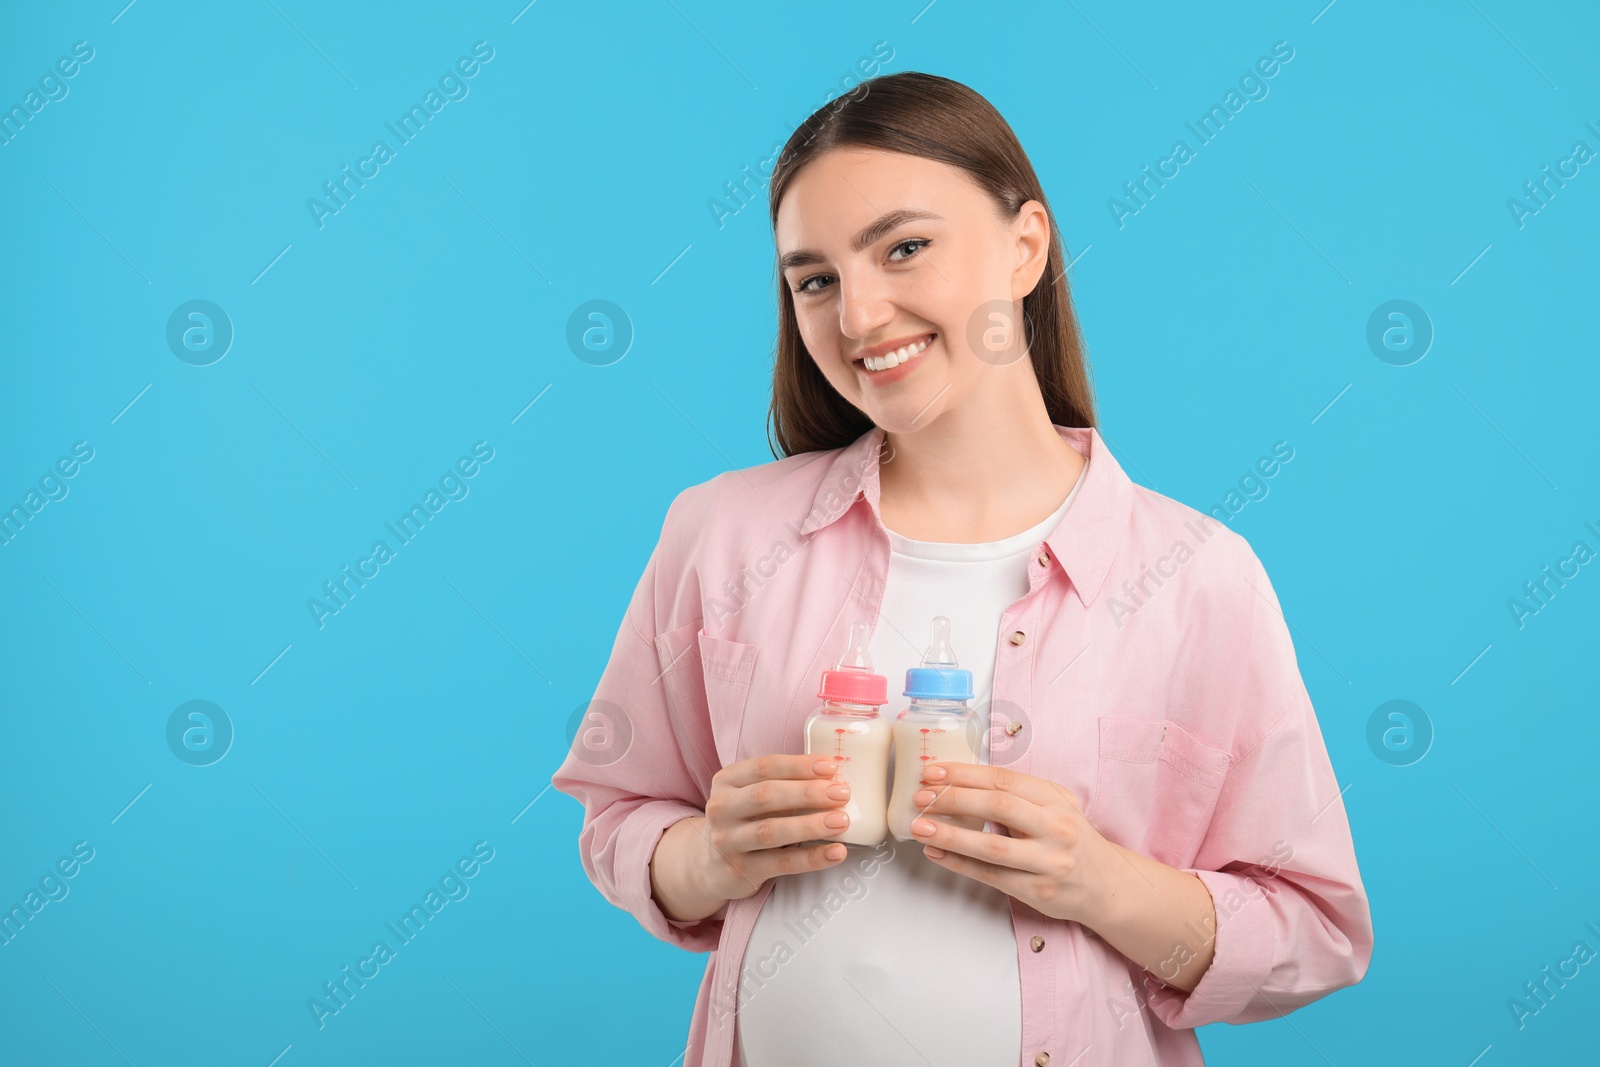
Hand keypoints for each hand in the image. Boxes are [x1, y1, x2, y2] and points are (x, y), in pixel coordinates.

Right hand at [697, 753, 852, 902]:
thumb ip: (783, 784)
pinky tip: (836, 852)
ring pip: (771, 831)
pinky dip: (812, 858)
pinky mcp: (741, 871)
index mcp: (727, 781)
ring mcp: (728, 842)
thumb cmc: (744, 821)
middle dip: (807, 793)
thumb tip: (833, 778)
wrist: (711, 865)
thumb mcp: (750, 795)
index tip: (830, 767)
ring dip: (810, 825)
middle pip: (766, 796)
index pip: (764, 767)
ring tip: (841, 821)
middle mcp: (721, 809)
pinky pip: (781, 863)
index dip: (799, 766)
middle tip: (841, 793)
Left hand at [908, 761, 1114, 923]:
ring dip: (951, 836)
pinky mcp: (1038, 891)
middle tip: (921, 797)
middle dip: (954, 800)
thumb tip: (961, 782)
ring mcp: (1048, 862)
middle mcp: (1055, 828)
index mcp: (1055, 799)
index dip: (965, 774)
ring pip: (992, 847)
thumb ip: (1019, 794)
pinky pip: (991, 876)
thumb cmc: (1070, 838)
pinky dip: (959, 864)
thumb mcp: (1056, 805)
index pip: (1004, 780)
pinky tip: (936, 853)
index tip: (933, 772)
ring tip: (920, 827)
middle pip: (998, 807)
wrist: (1106, 884)